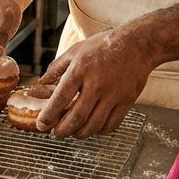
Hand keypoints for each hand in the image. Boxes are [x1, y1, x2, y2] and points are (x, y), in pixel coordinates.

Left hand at [36, 28, 154, 135]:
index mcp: (80, 69)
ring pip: (94, 125)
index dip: (49, 115)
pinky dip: (99, 131)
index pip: (61, 97)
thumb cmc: (104, 46)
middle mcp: (96, 84)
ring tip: (72, 132)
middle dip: (62, 130)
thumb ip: (56, 68)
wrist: (137, 45)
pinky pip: (111, 125)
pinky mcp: (126, 102)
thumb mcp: (76, 50)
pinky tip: (92, 127)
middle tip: (55, 133)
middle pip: (77, 117)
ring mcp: (113, 94)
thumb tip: (41, 83)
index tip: (41, 125)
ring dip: (80, 133)